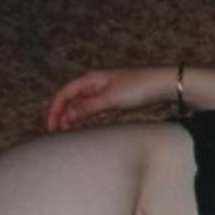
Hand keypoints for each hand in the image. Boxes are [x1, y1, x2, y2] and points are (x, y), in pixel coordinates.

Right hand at [45, 67, 171, 130]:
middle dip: (61, 115)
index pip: (64, 93)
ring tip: (67, 136)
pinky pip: (95, 111)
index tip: (50, 127)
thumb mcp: (110, 99)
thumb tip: (67, 116)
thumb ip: (87, 108)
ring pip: (82, 107)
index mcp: (90, 79)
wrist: (163, 85)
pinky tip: (85, 130)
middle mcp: (95, 84)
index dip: (54, 109)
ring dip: (73, 120)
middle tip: (55, 134)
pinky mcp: (115, 101)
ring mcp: (105, 93)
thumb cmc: (138, 87)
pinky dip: (87, 120)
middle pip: (71, 100)